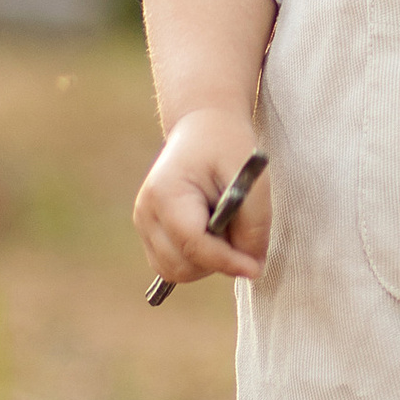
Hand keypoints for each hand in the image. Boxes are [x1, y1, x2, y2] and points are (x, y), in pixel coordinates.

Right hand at [133, 108, 272, 288]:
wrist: (202, 128)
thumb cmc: (226, 145)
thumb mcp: (249, 178)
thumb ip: (253, 224)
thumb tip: (253, 267)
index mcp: (166, 193)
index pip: (193, 243)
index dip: (226, 261)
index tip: (256, 268)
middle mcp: (146, 212)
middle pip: (182, 265)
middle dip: (217, 260)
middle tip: (241, 231)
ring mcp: (144, 225)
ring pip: (176, 272)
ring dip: (208, 262)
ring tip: (224, 225)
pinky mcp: (149, 234)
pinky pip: (173, 266)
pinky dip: (197, 261)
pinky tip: (211, 233)